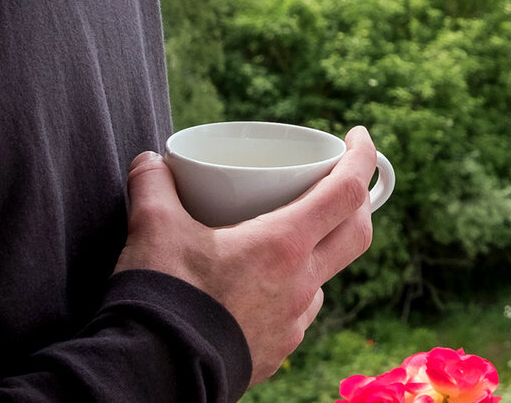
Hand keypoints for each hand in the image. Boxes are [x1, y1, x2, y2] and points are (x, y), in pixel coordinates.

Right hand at [116, 126, 381, 386]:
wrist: (154, 374)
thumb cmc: (162, 300)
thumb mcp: (152, 231)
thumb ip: (152, 187)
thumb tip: (148, 161)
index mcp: (283, 245)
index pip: (348, 191)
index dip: (362, 157)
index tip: (359, 137)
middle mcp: (301, 284)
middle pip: (356, 233)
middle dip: (356, 201)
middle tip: (337, 183)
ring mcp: (293, 322)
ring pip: (325, 276)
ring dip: (318, 252)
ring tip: (288, 239)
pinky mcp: (277, 351)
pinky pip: (299, 313)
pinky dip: (292, 291)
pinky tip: (263, 288)